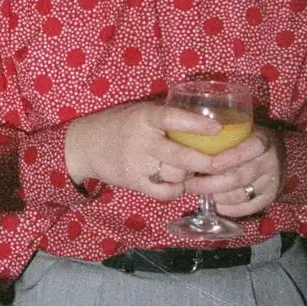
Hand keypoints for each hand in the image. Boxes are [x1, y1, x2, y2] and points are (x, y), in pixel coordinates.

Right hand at [63, 98, 226, 197]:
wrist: (85, 145)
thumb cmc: (120, 125)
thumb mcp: (140, 113)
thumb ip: (166, 118)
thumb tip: (207, 120)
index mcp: (144, 117)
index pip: (171, 118)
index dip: (195, 124)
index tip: (217, 128)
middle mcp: (141, 140)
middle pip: (180, 157)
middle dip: (205, 163)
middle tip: (222, 163)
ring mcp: (136, 163)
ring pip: (175, 175)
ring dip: (188, 175)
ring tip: (192, 170)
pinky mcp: (133, 182)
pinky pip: (163, 192)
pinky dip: (176, 190)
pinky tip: (177, 184)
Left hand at [190, 127, 285, 216]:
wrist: (272, 155)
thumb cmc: (245, 141)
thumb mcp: (237, 132)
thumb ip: (219, 138)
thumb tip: (186, 150)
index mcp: (261, 140)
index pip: (249, 149)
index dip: (230, 158)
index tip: (210, 164)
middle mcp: (269, 161)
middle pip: (238, 178)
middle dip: (210, 184)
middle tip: (189, 184)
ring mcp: (271, 181)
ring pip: (239, 195)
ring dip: (215, 196)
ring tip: (199, 192)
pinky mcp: (269, 197)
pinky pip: (247, 208)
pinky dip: (228, 208)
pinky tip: (215, 203)